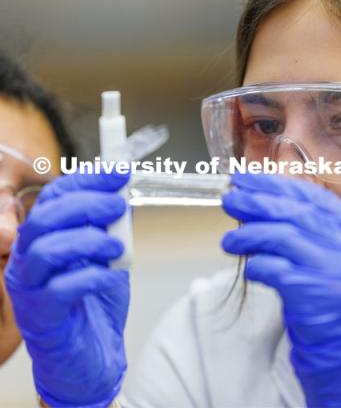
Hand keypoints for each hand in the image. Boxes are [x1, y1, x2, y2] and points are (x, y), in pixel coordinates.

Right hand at [5, 171, 129, 407]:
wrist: (92, 355)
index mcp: (44, 238)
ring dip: (88, 240)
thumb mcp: (108, 256)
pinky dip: (92, 276)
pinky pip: (60, 289)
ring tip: (117, 248)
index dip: (87, 179)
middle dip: (87, 205)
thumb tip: (125, 195)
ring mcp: (29, 289)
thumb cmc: (95, 301)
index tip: (120, 172)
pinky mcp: (41, 316)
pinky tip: (110, 277)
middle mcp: (28, 260)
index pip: (55, 197)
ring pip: (46, 250)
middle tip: (119, 206)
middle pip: (46, 218)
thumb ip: (112, 228)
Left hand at [222, 172, 340, 407]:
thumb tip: (268, 202)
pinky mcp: (318, 298)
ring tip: (229, 239)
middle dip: (257, 201)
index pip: (315, 198)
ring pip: (283, 236)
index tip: (249, 178)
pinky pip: (275, 270)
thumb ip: (317, 232)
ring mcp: (340, 273)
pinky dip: (257, 265)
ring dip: (249, 234)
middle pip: (297, 212)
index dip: (277, 184)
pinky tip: (249, 268)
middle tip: (229, 198)